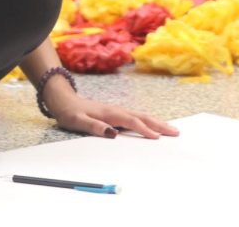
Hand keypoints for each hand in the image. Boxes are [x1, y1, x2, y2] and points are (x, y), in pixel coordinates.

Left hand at [51, 94, 179, 138]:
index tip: (157, 138)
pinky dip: (147, 120)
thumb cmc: (69, 112)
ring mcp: (116, 110)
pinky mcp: (114, 112)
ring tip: (170, 129)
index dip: (144, 130)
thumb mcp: (77, 121)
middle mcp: (115, 110)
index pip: (130, 122)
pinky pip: (135, 116)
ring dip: (155, 122)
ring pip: (140, 115)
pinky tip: (152, 125)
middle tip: (175, 132)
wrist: (62, 99)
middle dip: (158, 124)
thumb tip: (112, 133)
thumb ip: (94, 126)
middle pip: (141, 116)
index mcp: (108, 113)